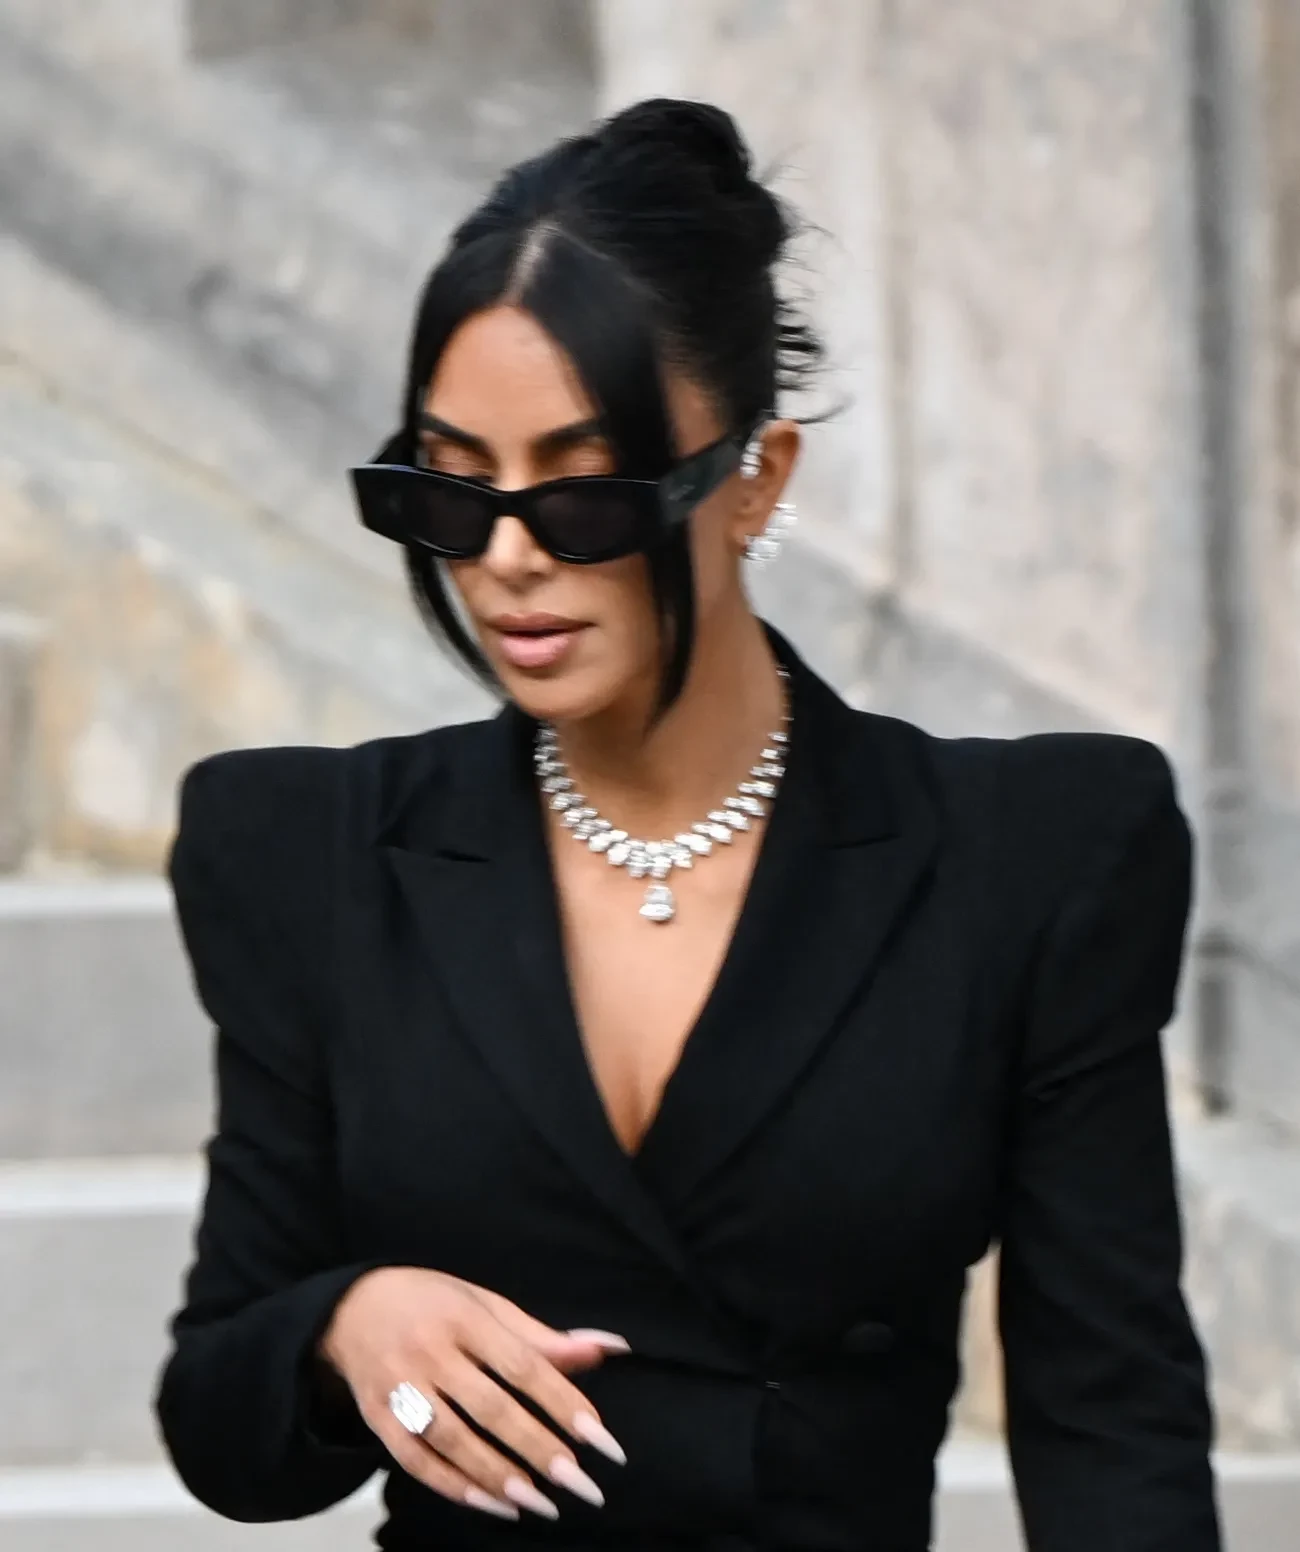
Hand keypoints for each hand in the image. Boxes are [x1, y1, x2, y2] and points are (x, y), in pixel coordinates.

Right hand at [319, 1266, 629, 1520]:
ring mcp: (399, 1387)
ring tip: (543, 1503)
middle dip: (539, 1450)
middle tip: (581, 1485)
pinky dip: (456, 1487)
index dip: (564, 1403)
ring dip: (500, 1476)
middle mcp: (430, 1352)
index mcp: (464, 1317)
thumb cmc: (433, 1303)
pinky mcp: (377, 1419)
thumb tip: (608, 1349)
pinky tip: (495, 1504)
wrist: (351, 1307)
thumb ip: (543, 1336)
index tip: (602, 1440)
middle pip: (490, 1408)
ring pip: (453, 1441)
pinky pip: (417, 1462)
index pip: (522, 1365)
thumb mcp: (486, 1304)